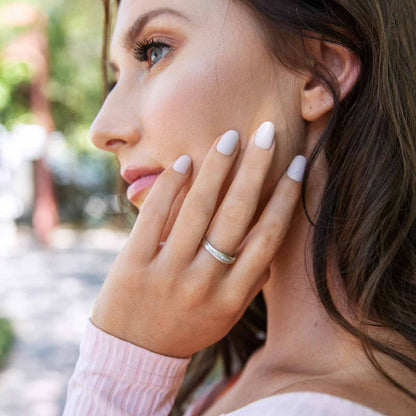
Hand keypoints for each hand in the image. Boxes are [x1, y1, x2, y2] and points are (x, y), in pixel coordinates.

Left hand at [91, 121, 304, 357]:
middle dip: (256, 168)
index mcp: (233, 295)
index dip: (286, 196)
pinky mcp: (134, 263)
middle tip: (266, 132)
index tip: (297, 165)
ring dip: (216, 168)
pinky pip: (155, 216)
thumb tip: (270, 248)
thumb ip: (249, 284)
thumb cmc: (185, 329)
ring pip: (198, 209)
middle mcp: (205, 282)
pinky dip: (171, 186)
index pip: (268, 236)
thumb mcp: (225, 316)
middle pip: (237, 214)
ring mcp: (168, 272)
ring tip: (229, 138)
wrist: (133, 354)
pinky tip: (184, 163)